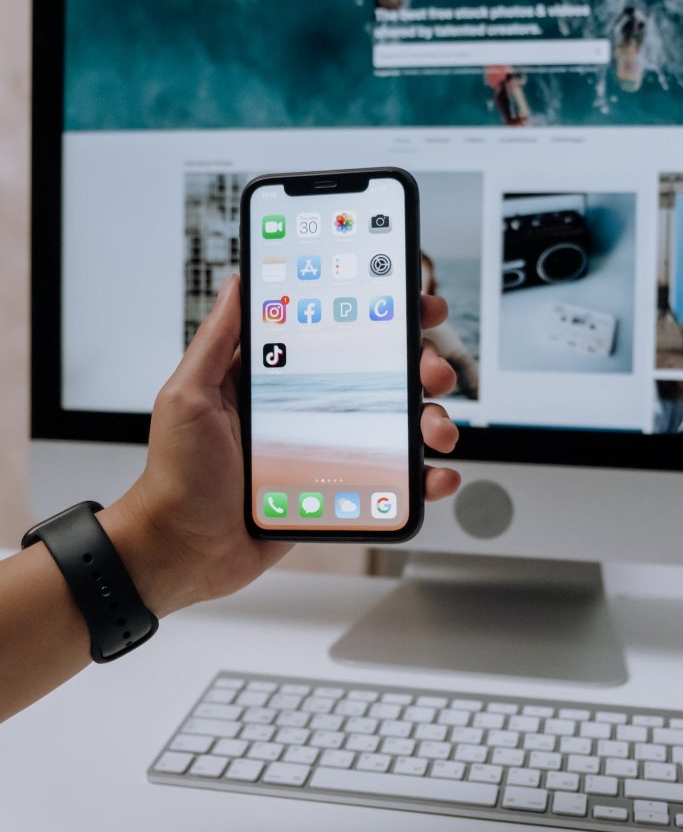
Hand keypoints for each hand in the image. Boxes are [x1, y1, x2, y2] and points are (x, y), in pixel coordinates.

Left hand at [101, 276, 460, 616]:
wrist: (183, 550)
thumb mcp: (189, 396)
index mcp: (276, 377)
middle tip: (433, 372)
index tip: (413, 301)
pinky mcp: (338, 491)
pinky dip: (423, 477)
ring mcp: (327, 450)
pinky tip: (436, 476)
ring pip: (396, 425)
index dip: (379, 314)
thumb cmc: (178, 476)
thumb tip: (240, 282)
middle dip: (420, 366)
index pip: (336, 332)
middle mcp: (308, 408)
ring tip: (437, 432)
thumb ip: (216, 341)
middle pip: (380, 375)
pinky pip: (391, 480)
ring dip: (432, 421)